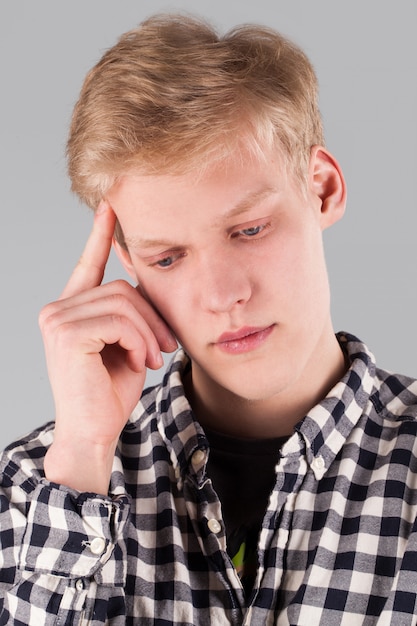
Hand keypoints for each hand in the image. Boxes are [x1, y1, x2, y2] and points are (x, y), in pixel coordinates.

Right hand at [41, 202, 176, 492]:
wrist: (94, 432)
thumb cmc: (110, 393)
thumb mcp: (128, 345)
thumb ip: (130, 315)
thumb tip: (143, 284)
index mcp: (73, 310)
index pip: (89, 264)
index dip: (101, 236)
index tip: (111, 207)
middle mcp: (58, 309)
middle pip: (123, 287)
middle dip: (153, 317)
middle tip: (166, 348)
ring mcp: (57, 318)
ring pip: (125, 302)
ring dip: (148, 332)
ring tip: (152, 358)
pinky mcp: (66, 332)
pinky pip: (120, 319)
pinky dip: (140, 340)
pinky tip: (141, 361)